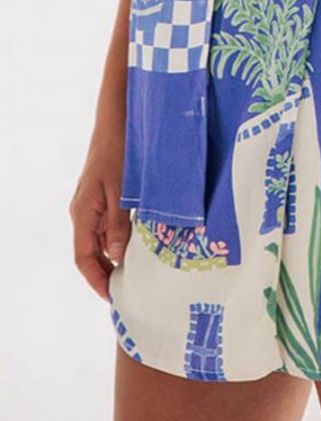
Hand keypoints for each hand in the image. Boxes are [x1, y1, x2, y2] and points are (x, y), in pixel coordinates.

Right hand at [69, 134, 130, 302]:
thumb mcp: (121, 192)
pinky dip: (119, 238)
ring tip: (136, 272)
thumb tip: (116, 258)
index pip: (84, 258)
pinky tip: (137, 242)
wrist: (116, 123)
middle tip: (128, 290)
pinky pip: (108, 225)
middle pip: (90, 253)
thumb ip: (118, 225)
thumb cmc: (117, 153)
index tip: (112, 297)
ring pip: (100, 240)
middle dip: (106, 273)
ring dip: (114, 257)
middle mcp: (84, 213)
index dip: (96, 280)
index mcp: (83, 214)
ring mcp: (92, 204)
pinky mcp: (103, 196)